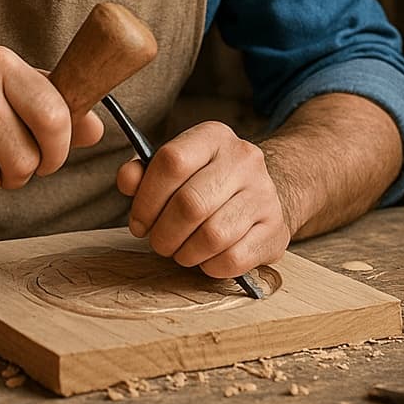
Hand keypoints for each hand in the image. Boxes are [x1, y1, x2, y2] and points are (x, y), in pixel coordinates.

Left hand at [116, 121, 288, 278]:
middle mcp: (244, 159)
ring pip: (213, 235)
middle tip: (158, 243)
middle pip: (190, 204)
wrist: (259, 195)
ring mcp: (264, 194)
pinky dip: (210, 266)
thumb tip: (128, 180)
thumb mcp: (175, 168)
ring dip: (186, 253)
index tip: (139, 222)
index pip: (172, 161)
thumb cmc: (205, 183)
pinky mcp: (276, 229)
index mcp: (213, 136)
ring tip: (180, 252)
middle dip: (164, 233)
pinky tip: (206, 258)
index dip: (146, 199)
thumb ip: (143, 173)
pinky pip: (233, 258)